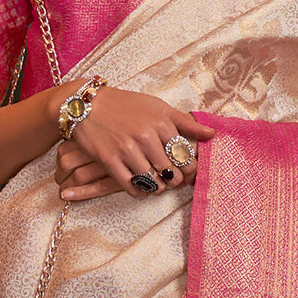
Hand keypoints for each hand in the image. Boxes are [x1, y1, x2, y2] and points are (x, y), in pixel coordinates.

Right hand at [56, 87, 212, 201]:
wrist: (86, 104)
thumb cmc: (126, 105)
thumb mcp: (158, 107)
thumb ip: (185, 123)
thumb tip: (211, 134)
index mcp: (161, 121)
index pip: (184, 155)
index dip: (189, 169)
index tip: (187, 173)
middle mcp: (145, 136)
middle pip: (171, 172)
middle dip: (175, 180)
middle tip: (173, 181)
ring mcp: (127, 150)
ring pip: (152, 182)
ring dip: (158, 188)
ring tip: (158, 184)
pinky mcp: (110, 161)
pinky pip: (131, 187)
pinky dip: (139, 192)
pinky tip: (141, 187)